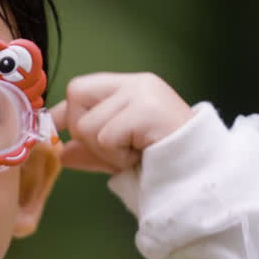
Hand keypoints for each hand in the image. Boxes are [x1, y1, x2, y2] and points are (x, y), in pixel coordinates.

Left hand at [47, 72, 193, 173]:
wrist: (201, 175)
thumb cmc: (162, 162)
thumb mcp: (118, 155)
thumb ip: (90, 150)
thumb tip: (60, 152)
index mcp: (129, 88)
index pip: (80, 88)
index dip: (63, 113)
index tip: (56, 133)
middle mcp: (135, 83)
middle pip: (76, 95)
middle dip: (84, 131)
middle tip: (116, 149)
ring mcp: (142, 93)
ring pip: (88, 124)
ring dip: (105, 151)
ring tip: (134, 153)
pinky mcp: (147, 110)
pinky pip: (106, 137)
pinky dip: (118, 156)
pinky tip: (141, 156)